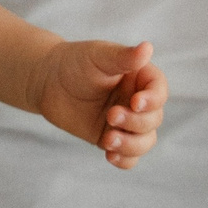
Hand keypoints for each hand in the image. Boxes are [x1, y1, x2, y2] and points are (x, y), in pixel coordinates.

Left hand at [31, 39, 165, 167]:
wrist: (48, 80)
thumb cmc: (75, 62)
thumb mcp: (98, 56)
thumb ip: (123, 57)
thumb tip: (148, 48)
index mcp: (140, 78)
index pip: (159, 91)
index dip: (153, 100)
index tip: (135, 103)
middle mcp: (137, 101)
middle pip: (154, 119)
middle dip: (136, 122)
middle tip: (110, 115)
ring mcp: (126, 122)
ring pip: (145, 141)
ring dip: (131, 145)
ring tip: (107, 140)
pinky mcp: (111, 137)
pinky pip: (129, 157)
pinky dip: (124, 160)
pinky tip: (110, 155)